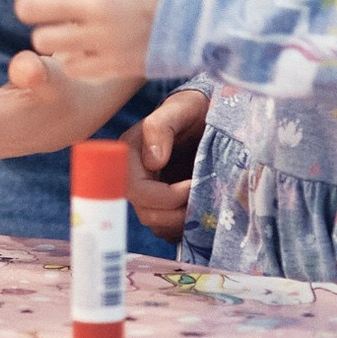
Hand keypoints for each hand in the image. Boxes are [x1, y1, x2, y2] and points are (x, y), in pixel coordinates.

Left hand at [10, 0, 182, 82]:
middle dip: (28, 7)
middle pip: (30, 11)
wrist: (215, 16)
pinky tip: (84, 46)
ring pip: (45, 40)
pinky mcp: (115, 65)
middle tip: (40, 5)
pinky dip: (72, 57)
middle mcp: (95, 6)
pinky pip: (71, 65)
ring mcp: (104, 38)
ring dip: (48, 33)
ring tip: (62, 27)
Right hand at [122, 87, 207, 243]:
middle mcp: (135, 175)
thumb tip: (153, 160)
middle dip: (176, 214)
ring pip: (156, 223)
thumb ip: (160, 127)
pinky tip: (201, 214)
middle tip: (204, 202)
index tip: (193, 186)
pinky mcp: (163, 203)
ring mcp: (149, 191)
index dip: (167, 196)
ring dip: (181, 223)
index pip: (137, 190)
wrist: (206, 116)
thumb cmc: (192, 109)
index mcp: (130, 153)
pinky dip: (183, 227)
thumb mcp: (180, 109)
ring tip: (205, 208)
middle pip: (146, 212)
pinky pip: (166, 228)